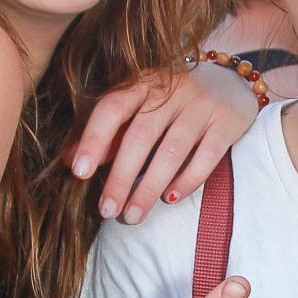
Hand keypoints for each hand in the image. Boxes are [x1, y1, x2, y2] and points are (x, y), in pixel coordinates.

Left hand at [64, 63, 259, 223]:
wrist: (230, 82)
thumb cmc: (172, 103)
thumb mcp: (138, 109)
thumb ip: (107, 135)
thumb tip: (66, 160)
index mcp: (141, 84)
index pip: (112, 108)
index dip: (94, 140)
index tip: (79, 172)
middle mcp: (170, 90)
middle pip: (140, 136)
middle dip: (121, 177)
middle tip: (107, 210)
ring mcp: (200, 105)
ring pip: (172, 151)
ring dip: (149, 188)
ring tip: (133, 215)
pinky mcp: (226, 123)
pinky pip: (206, 157)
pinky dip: (187, 181)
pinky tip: (169, 199)